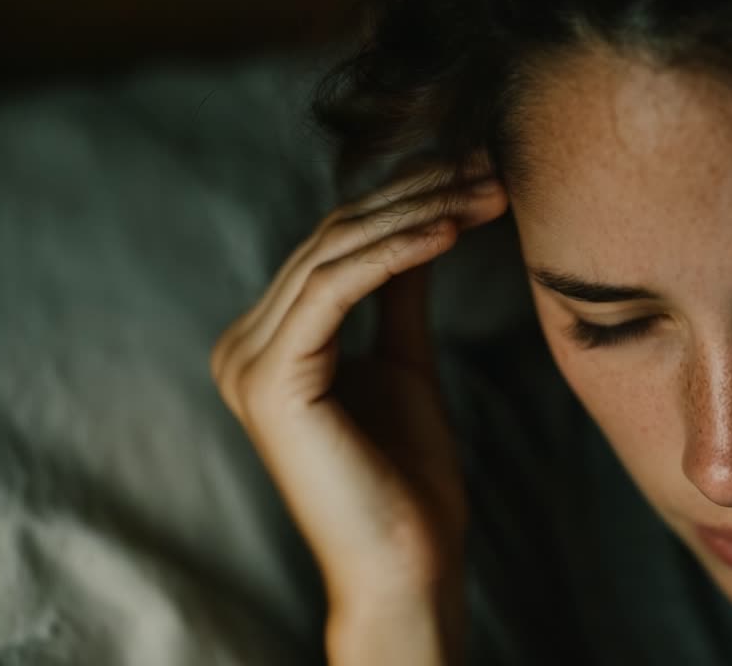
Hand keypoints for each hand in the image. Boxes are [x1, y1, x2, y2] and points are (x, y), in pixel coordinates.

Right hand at [210, 163, 506, 655]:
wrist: (407, 565)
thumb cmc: (408, 479)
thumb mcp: (404, 363)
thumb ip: (397, 294)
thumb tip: (419, 222)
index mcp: (270, 342)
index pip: (335, 244)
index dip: (406, 198)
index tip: (476, 172)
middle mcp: (244, 345)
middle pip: (333, 238)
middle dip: (417, 193)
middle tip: (488, 165)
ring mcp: (247, 362)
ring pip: (334, 252)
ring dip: (417, 212)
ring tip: (484, 191)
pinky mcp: (268, 380)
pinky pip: (336, 288)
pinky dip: (397, 252)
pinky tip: (451, 228)